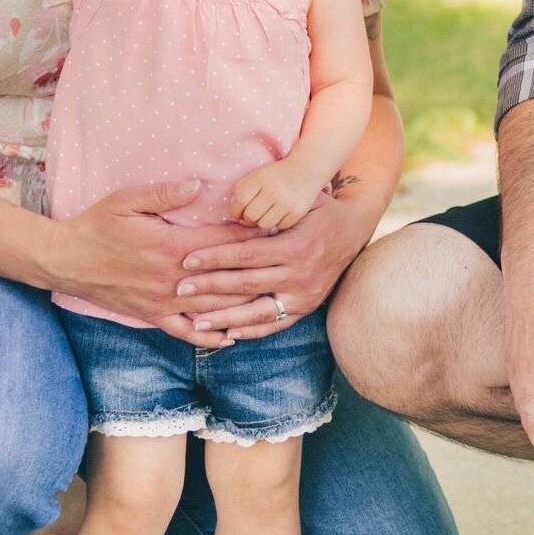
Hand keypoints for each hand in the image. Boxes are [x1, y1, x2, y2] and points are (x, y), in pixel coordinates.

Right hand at [44, 178, 258, 348]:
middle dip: (258, 268)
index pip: (222, 240)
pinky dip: (210, 335)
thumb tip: (199, 184)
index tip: (278, 227)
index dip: (251, 233)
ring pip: (212, 306)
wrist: (64, 261)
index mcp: (170, 246)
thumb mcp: (127, 199)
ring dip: (243, 303)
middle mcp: (171, 279)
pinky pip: (186, 331)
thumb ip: (165, 193)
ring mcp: (163, 301)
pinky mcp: (152, 316)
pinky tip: (233, 336)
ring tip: (274, 298)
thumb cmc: (96, 225)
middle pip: (225, 275)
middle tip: (289, 263)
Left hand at [174, 180, 365, 339]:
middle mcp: (300, 274)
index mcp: (296, 246)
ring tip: (195, 322)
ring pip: (257, 312)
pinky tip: (227, 333)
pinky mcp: (306, 308)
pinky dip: (250, 331)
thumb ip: (269, 209)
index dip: (214, 258)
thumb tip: (227, 212)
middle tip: (179, 289)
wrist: (354, 229)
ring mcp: (304, 295)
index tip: (186, 260)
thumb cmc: (319, 209)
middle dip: (209, 287)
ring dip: (224, 318)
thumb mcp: (299, 202)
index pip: (246, 255)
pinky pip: (274, 324)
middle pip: (245, 285)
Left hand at [229, 156, 326, 232]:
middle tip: (253, 214)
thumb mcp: (257, 175)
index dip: (235, 210)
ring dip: (262, 221)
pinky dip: (278, 222)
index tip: (238, 212)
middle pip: (250, 215)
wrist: (306, 169)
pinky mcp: (297, 211)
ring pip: (264, 224)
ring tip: (266, 214)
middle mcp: (273, 189)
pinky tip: (281, 213)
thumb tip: (235, 216)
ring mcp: (286, 201)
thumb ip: (241, 191)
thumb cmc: (276, 175)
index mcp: (260, 178)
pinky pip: (280, 226)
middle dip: (248, 218)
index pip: (239, 201)